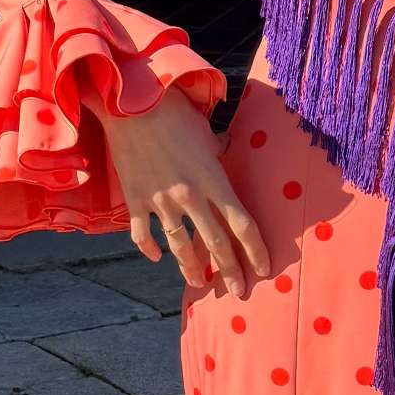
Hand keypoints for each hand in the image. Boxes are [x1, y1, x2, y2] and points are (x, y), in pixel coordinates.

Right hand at [98, 90, 269, 299]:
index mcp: (214, 179)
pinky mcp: (136, 199)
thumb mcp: (207, 133)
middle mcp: (190, 196)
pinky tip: (156, 257)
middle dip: (230, 271)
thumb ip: (219, 151)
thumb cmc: (175, 112)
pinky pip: (142, 234)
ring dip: (191, 268)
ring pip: (180, 246)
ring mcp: (161, 200)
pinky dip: (149, 248)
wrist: (131, 103)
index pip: (242, 224)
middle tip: (238, 291)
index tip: (264, 270)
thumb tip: (226, 152)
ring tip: (198, 283)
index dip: (255, 251)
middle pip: (216, 244)